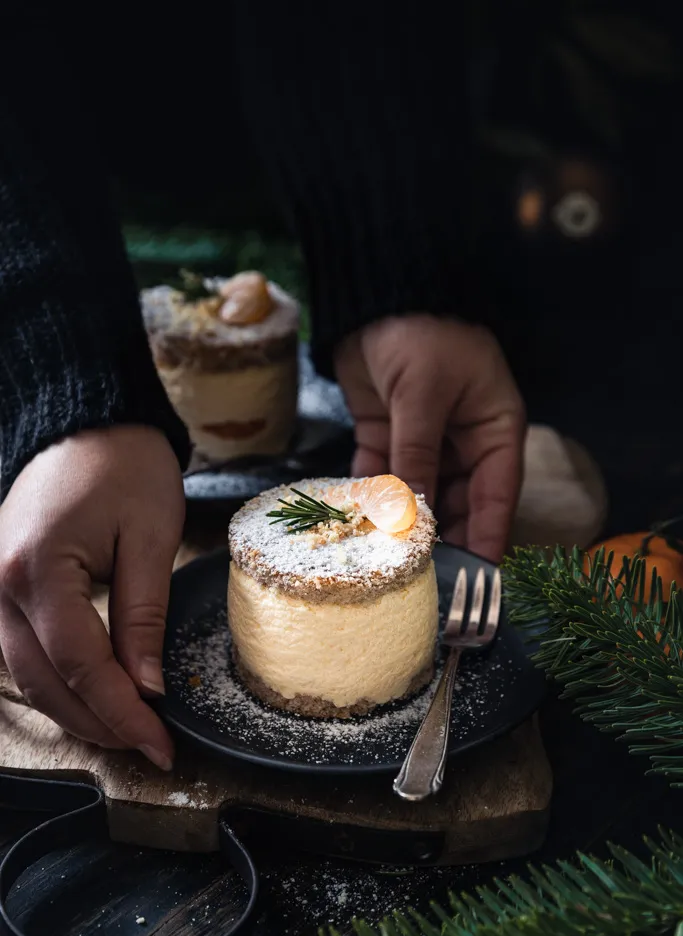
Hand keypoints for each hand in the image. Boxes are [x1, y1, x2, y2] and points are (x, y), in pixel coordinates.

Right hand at [0, 426, 184, 768]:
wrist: (89, 423)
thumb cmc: (125, 466)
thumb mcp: (151, 539)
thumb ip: (143, 618)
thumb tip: (146, 687)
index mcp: (37, 568)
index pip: (80, 664)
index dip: (122, 711)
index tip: (161, 742)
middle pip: (44, 681)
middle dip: (100, 723)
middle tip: (150, 745)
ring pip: (26, 676)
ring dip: (75, 710)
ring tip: (127, 728)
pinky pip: (19, 653)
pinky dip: (55, 682)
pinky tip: (92, 696)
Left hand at [335, 315, 524, 562]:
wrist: (374, 291)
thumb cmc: (421, 332)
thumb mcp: (423, 396)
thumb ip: (415, 458)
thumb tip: (410, 519)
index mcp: (494, 430)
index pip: (496, 497)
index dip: (488, 539)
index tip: (476, 582)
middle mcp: (463, 441)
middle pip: (455, 504)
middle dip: (439, 539)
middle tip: (422, 580)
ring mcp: (423, 440)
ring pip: (415, 495)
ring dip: (400, 523)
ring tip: (386, 561)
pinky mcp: (384, 434)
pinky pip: (379, 475)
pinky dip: (368, 497)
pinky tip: (355, 525)